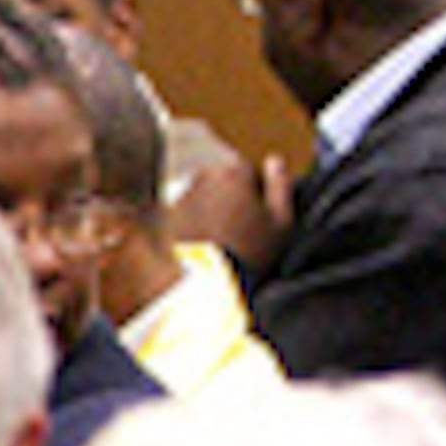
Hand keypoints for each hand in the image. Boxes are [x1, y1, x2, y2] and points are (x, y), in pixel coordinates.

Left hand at [166, 154, 291, 273]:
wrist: (204, 285)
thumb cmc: (249, 253)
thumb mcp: (281, 221)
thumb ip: (281, 185)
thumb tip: (275, 160)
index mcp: (234, 172)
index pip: (249, 173)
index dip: (257, 196)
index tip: (258, 221)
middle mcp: (203, 177)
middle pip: (223, 184)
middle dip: (231, 201)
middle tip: (239, 235)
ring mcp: (180, 197)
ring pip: (203, 199)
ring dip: (211, 213)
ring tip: (220, 244)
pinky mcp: (164, 219)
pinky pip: (185, 217)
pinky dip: (193, 227)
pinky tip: (203, 249)